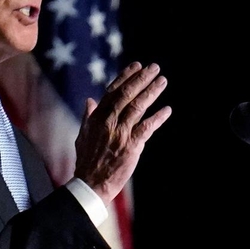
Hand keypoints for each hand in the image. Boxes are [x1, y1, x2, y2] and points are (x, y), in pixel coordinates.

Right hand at [73, 62, 170, 203]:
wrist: (90, 182)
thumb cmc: (87, 160)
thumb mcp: (83, 134)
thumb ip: (88, 116)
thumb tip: (90, 100)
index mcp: (97, 117)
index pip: (113, 91)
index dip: (126, 77)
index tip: (137, 66)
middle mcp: (108, 121)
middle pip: (127, 95)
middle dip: (141, 79)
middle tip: (154, 67)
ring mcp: (120, 133)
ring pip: (137, 107)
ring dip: (151, 92)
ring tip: (162, 81)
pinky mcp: (131, 146)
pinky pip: (146, 128)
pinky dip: (157, 118)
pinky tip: (167, 110)